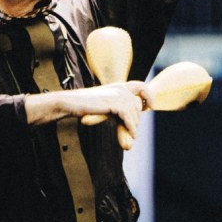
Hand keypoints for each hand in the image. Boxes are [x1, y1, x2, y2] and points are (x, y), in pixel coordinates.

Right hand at [26, 80, 152, 149]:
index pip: (141, 86)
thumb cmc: (86, 105)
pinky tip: (132, 135)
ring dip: (135, 125)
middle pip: (138, 104)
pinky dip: (131, 128)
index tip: (150, 107)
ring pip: (134, 112)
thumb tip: (128, 115)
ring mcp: (117, 95)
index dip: (148, 95)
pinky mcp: (114, 104)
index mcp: (118, 85)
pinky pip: (128, 118)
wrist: (71, 103)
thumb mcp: (104, 102)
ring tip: (132, 135)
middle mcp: (120, 88)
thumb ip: (117, 104)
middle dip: (138, 118)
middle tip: (134, 130)